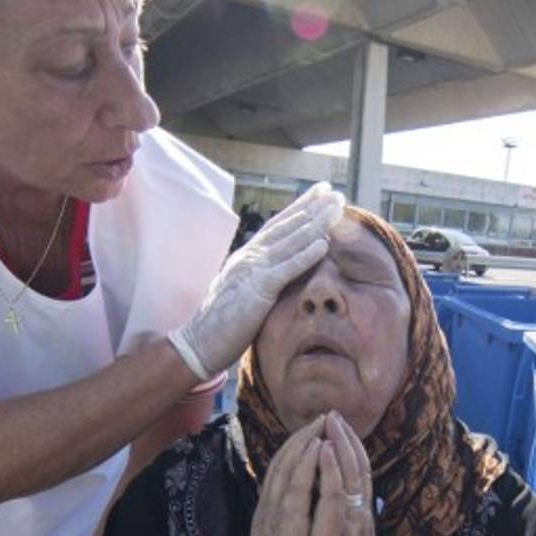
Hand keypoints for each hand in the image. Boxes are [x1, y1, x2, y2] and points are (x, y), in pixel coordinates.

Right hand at [169, 183, 344, 379]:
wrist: (198, 343)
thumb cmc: (223, 323)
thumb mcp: (244, 291)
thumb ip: (260, 277)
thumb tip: (280, 272)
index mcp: (247, 257)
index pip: (278, 226)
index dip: (300, 207)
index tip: (320, 193)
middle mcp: (250, 257)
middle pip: (286, 226)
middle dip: (312, 207)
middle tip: (334, 192)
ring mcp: (252, 271)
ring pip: (289, 242)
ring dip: (315, 224)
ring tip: (336, 209)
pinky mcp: (256, 291)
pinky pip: (285, 269)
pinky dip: (305, 256)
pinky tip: (323, 245)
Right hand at [242, 415, 325, 535]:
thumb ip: (291, 525)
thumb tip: (304, 507)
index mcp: (270, 515)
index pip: (283, 472)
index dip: (298, 447)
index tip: (316, 428)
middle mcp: (269, 511)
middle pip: (283, 463)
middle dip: (303, 436)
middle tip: (323, 414)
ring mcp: (273, 519)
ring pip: (286, 470)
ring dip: (304, 442)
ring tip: (321, 421)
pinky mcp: (284, 531)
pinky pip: (295, 491)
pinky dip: (304, 466)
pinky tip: (315, 449)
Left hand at [306, 412, 380, 535]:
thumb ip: (345, 525)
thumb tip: (347, 506)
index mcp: (357, 521)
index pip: (357, 476)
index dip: (350, 449)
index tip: (339, 426)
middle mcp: (357, 519)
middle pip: (356, 470)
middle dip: (345, 440)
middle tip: (335, 413)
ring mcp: (349, 527)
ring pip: (349, 478)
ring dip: (341, 447)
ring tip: (331, 422)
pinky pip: (335, 499)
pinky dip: (331, 472)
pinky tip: (326, 453)